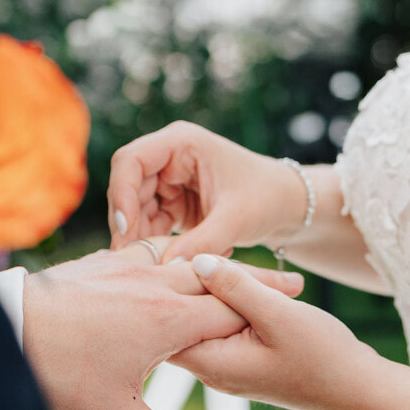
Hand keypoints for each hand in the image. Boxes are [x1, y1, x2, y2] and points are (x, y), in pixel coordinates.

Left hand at [20, 252, 301, 409]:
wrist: (1, 328)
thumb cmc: (57, 375)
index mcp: (169, 320)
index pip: (235, 308)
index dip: (270, 303)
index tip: (301, 298)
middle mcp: (154, 285)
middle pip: (217, 277)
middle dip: (252, 281)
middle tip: (286, 281)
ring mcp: (124, 268)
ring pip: (182, 261)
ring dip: (212, 268)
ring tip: (235, 273)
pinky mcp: (98, 262)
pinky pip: (147, 253)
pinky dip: (170, 258)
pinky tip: (167, 264)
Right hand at [107, 122, 306, 262]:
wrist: (288, 207)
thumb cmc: (267, 199)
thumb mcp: (236, 219)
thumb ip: (202, 242)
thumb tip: (164, 266)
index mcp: (181, 143)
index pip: (131, 160)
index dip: (121, 192)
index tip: (125, 228)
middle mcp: (169, 157)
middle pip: (127, 187)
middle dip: (128, 223)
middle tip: (130, 259)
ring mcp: (168, 180)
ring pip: (134, 209)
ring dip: (139, 237)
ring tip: (150, 266)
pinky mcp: (172, 203)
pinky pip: (148, 224)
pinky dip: (153, 244)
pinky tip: (167, 263)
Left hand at [175, 256, 377, 409]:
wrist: (357, 389)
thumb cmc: (322, 355)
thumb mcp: (277, 313)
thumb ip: (235, 287)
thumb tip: (195, 261)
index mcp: (211, 361)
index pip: (167, 318)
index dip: (171, 283)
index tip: (188, 253)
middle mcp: (210, 368)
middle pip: (183, 315)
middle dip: (197, 281)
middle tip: (218, 255)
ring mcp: (224, 365)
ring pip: (204, 316)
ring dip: (220, 288)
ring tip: (248, 271)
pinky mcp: (240, 358)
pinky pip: (222, 323)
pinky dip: (234, 301)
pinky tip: (253, 283)